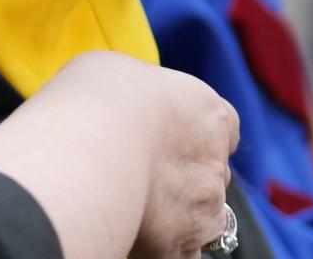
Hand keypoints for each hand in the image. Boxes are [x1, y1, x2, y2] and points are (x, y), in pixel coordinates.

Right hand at [0, 52, 236, 258]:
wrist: (89, 148)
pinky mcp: (182, 247)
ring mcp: (205, 208)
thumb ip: (139, 94)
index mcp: (211, 114)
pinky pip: (182, 255)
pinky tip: (134, 242)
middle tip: (137, 180)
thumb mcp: (117, 73)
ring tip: (132, 213)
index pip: (222, 131)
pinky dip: (165, 252)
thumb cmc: (96, 100)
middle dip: (182, 182)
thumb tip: (123, 100)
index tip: (167, 143)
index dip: (194, 139)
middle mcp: (217, 162)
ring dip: (176, 220)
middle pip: (208, 178)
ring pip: (200, 221)